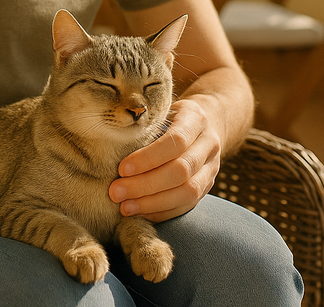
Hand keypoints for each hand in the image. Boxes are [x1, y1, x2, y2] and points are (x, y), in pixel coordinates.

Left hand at [108, 98, 222, 222]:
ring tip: (125, 207)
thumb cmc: (170, 116)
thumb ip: (144, 126)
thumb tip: (111, 148)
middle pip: (182, 170)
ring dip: (153, 203)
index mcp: (196, 119)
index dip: (149, 158)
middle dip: (146, 185)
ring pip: (188, 192)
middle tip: (116, 192)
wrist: (205, 123)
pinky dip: (163, 211)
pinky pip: (187, 205)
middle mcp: (209, 144)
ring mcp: (212, 168)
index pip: (176, 142)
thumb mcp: (160, 111)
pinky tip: (141, 212)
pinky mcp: (207, 187)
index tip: (122, 169)